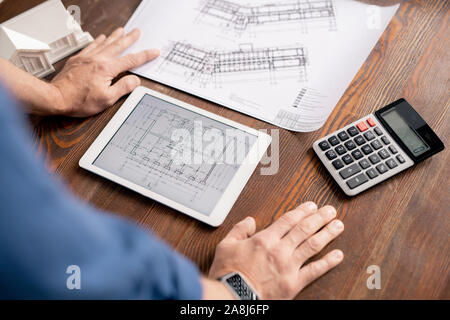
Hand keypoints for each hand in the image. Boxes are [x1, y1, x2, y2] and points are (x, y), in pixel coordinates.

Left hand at [50, 28, 158, 116]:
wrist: (56, 97)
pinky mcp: (78, 59)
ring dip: (115, 36)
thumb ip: (123, 88)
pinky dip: (98, 40)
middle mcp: (97, 60)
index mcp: (106, 69)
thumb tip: (135, 80)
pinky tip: (101, 38)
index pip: (130, 61)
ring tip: (122, 30)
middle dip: (129, 39)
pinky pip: (91, 46)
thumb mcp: (107, 99)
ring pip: (105, 43)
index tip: (153, 52)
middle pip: (118, 46)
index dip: (144, 56)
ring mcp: (86, 58)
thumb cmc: (79, 100)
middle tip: (137, 32)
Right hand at [209, 202, 343, 299]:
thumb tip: (250, 221)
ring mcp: (289, 266)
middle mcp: (280, 250)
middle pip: (304, 229)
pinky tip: (338, 255)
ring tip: (338, 225)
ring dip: (327, 234)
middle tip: (330, 211)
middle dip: (319, 218)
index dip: (302, 211)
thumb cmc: (228, 274)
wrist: (234, 298)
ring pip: (312, 246)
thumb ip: (239, 230)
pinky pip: (315, 271)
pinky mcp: (294, 283)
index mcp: (264, 239)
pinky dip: (328, 262)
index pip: (288, 220)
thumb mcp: (226, 246)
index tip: (311, 206)